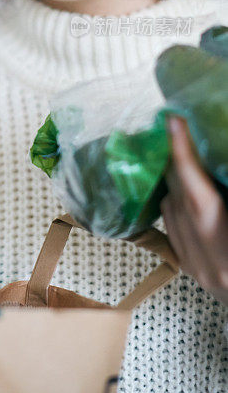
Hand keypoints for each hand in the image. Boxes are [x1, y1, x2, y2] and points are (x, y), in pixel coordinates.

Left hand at [161, 115, 227, 305]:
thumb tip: (221, 164)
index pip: (198, 195)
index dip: (184, 156)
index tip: (174, 122)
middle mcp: (208, 261)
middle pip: (180, 199)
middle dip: (178, 160)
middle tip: (179, 127)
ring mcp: (196, 268)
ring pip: (171, 211)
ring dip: (177, 181)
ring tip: (187, 156)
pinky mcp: (191, 270)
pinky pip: (171, 226)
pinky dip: (177, 203)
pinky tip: (188, 189)